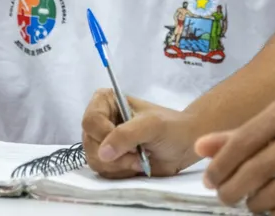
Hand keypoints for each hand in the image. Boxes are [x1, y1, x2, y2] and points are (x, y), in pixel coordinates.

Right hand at [81, 89, 199, 178]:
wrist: (184, 144)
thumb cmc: (171, 127)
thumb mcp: (152, 125)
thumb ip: (126, 135)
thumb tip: (103, 153)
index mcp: (107, 102)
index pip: (90, 120)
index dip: (104, 135)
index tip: (128, 144)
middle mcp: (101, 121)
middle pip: (90, 144)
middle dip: (116, 155)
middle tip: (138, 153)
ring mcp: (104, 142)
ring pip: (95, 160)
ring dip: (120, 165)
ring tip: (140, 159)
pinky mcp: (109, 160)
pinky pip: (104, 172)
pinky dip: (121, 172)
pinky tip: (137, 165)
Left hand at [197, 94, 274, 215]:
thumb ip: (239, 135)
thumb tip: (200, 146)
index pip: (243, 140)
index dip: (221, 165)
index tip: (211, 180)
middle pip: (256, 169)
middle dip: (233, 189)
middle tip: (226, 198)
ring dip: (255, 204)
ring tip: (252, 203)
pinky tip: (274, 210)